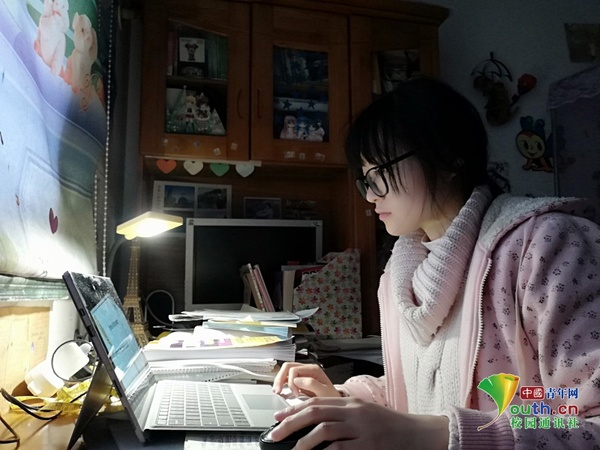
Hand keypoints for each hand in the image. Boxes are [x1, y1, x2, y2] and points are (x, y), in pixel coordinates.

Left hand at [270, 397, 448, 449]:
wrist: (419, 434)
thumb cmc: (390, 427)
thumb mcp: (364, 415)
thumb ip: (342, 416)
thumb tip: (314, 424)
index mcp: (351, 403)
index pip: (316, 402)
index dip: (294, 410)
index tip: (278, 419)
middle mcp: (354, 412)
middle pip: (316, 412)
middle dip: (291, 423)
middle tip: (275, 433)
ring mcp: (362, 428)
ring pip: (325, 429)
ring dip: (304, 442)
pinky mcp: (370, 445)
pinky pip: (341, 449)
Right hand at [272, 362, 339, 397]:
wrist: (335, 403)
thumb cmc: (332, 398)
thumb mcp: (325, 392)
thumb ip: (311, 384)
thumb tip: (296, 380)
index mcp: (313, 369)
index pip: (294, 369)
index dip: (291, 381)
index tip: (295, 394)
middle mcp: (307, 369)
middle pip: (288, 367)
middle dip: (280, 378)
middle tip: (278, 391)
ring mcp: (303, 374)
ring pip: (285, 371)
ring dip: (279, 380)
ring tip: (277, 391)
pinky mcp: (299, 380)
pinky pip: (287, 378)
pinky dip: (281, 383)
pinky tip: (279, 390)